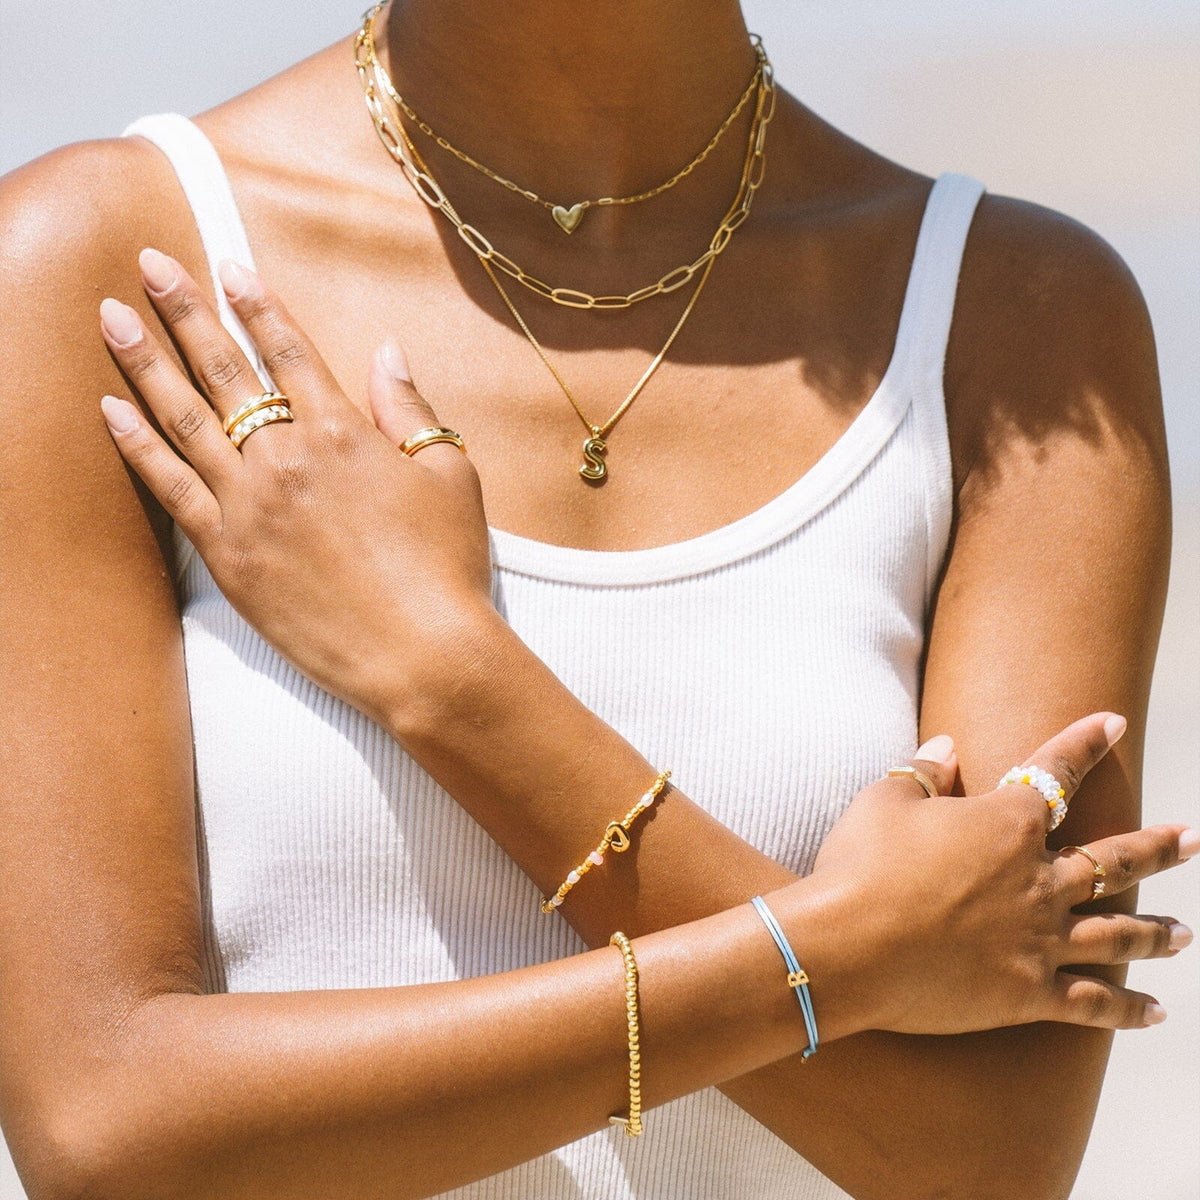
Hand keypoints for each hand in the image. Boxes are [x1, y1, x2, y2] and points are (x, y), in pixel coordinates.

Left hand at [97, 248, 494, 726]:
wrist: (422, 653)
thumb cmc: (448, 566)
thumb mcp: (452, 476)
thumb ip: (411, 410)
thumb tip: (387, 351)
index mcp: (345, 432)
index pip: (288, 351)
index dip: (256, 303)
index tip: (226, 267)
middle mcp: (288, 457)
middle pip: (224, 370)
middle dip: (183, 310)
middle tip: (147, 264)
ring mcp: (250, 505)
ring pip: (185, 419)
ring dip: (144, 362)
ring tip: (110, 317)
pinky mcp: (228, 553)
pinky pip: (171, 488)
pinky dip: (137, 446)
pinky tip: (110, 410)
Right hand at [786, 712, 1194, 1036]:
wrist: (849, 945)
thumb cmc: (861, 864)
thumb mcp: (885, 801)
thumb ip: (922, 772)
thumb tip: (946, 747)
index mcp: (1007, 823)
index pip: (1056, 772)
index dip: (1085, 743)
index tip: (1115, 724)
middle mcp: (1038, 878)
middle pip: (1113, 860)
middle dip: (1158, 847)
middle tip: (1193, 839)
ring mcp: (1040, 940)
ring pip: (1118, 933)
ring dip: (1157, 931)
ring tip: (1187, 933)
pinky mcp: (1028, 994)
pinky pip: (1093, 1004)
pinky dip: (1128, 1010)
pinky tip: (1157, 1014)